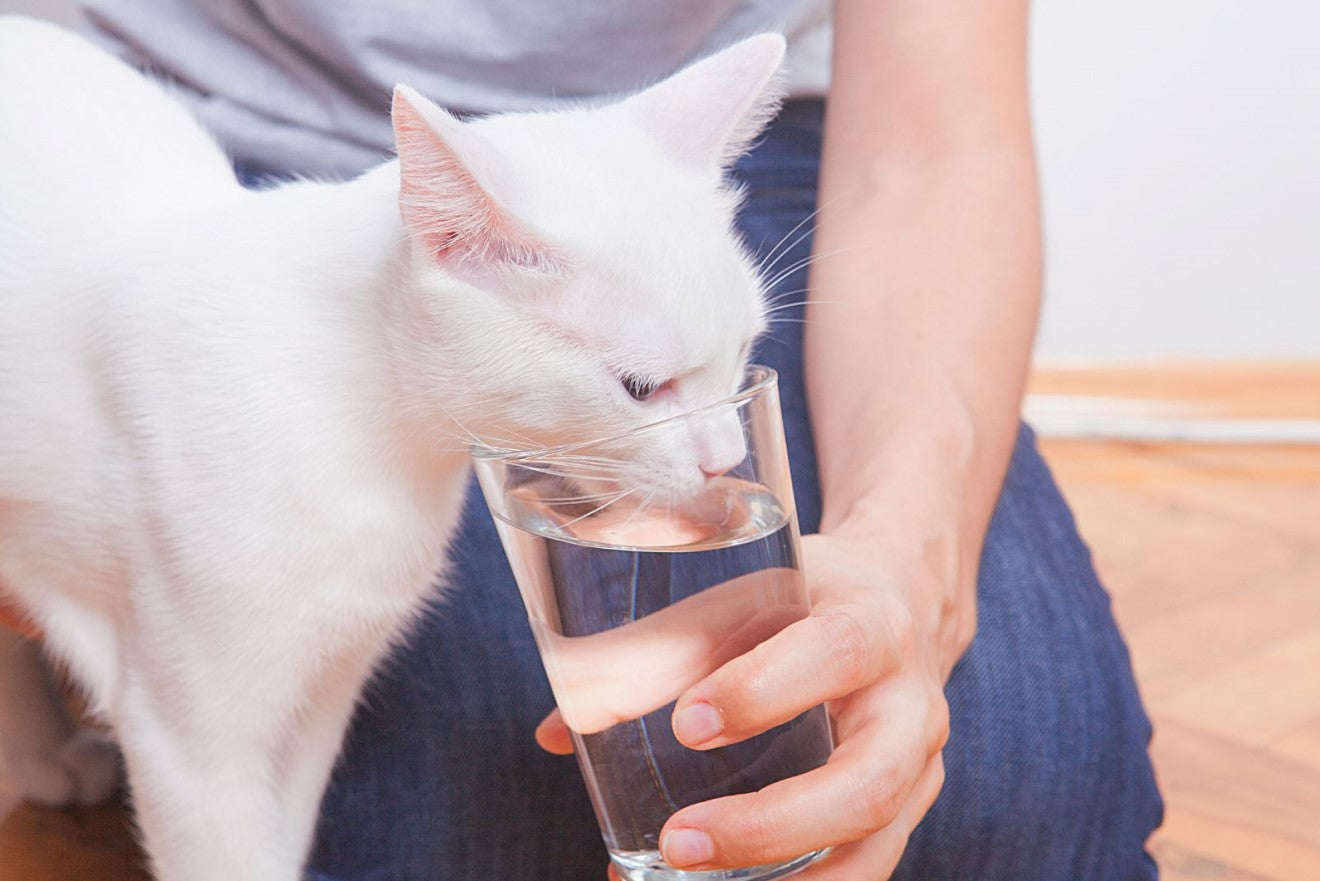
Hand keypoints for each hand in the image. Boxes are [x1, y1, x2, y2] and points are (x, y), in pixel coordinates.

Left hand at [536, 529, 972, 878]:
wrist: (902, 607)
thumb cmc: (808, 597)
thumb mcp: (749, 590)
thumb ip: (663, 647)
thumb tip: (562, 729)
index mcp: (875, 623)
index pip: (836, 652)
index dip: (764, 689)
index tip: (686, 722)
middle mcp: (911, 706)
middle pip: (868, 783)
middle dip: (770, 826)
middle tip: (677, 843)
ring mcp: (918, 773)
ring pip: (871, 850)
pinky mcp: (903, 818)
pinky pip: (859, 873)